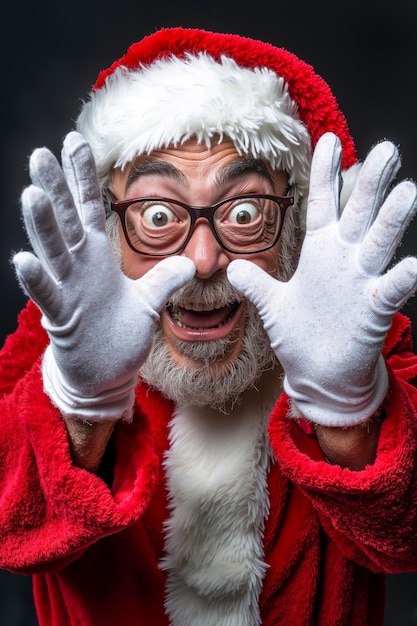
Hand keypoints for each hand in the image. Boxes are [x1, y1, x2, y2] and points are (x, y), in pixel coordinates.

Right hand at [13, 132, 194, 420]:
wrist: (104, 373)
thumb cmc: (120, 335)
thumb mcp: (148, 302)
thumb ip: (165, 278)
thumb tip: (192, 260)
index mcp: (97, 258)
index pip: (88, 209)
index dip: (82, 177)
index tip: (73, 141)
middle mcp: (78, 268)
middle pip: (65, 221)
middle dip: (54, 188)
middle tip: (40, 153)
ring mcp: (68, 290)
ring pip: (52, 252)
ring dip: (42, 225)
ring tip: (31, 194)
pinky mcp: (63, 318)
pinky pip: (48, 296)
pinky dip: (38, 280)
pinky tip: (25, 259)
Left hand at [227, 132, 416, 425]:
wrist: (318, 374)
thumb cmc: (300, 336)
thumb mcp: (273, 305)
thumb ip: (257, 284)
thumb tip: (233, 267)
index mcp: (320, 253)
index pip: (323, 205)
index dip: (325, 174)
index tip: (328, 139)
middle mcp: (344, 260)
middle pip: (358, 213)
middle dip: (370, 182)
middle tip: (386, 149)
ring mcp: (361, 282)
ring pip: (379, 242)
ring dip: (391, 219)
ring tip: (406, 191)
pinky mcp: (374, 308)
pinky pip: (392, 288)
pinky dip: (402, 276)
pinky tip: (413, 264)